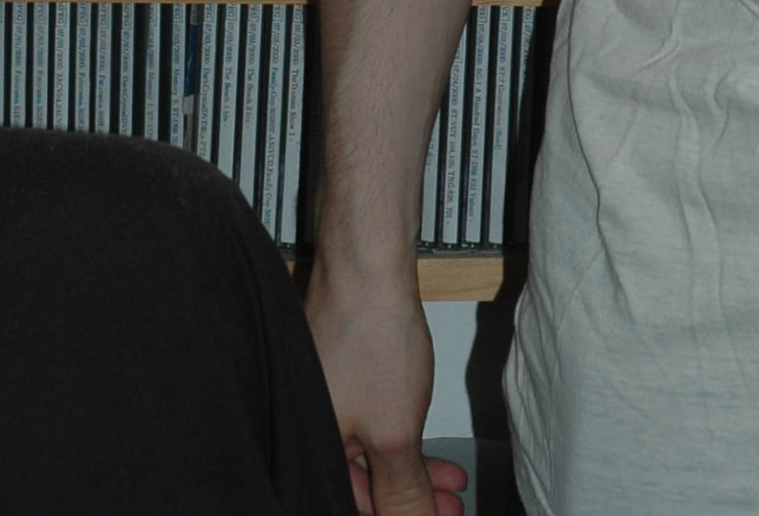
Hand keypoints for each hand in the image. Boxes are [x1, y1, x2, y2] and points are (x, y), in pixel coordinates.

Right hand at [304, 250, 469, 515]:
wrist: (367, 266)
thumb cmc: (371, 339)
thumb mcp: (396, 432)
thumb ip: (403, 492)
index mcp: (311, 454)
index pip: (355, 507)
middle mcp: (309, 433)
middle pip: (360, 487)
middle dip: (408, 498)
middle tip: (449, 502)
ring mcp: (321, 404)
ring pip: (365, 458)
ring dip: (408, 471)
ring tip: (448, 477)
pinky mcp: (335, 381)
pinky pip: (365, 427)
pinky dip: (395, 439)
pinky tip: (422, 440)